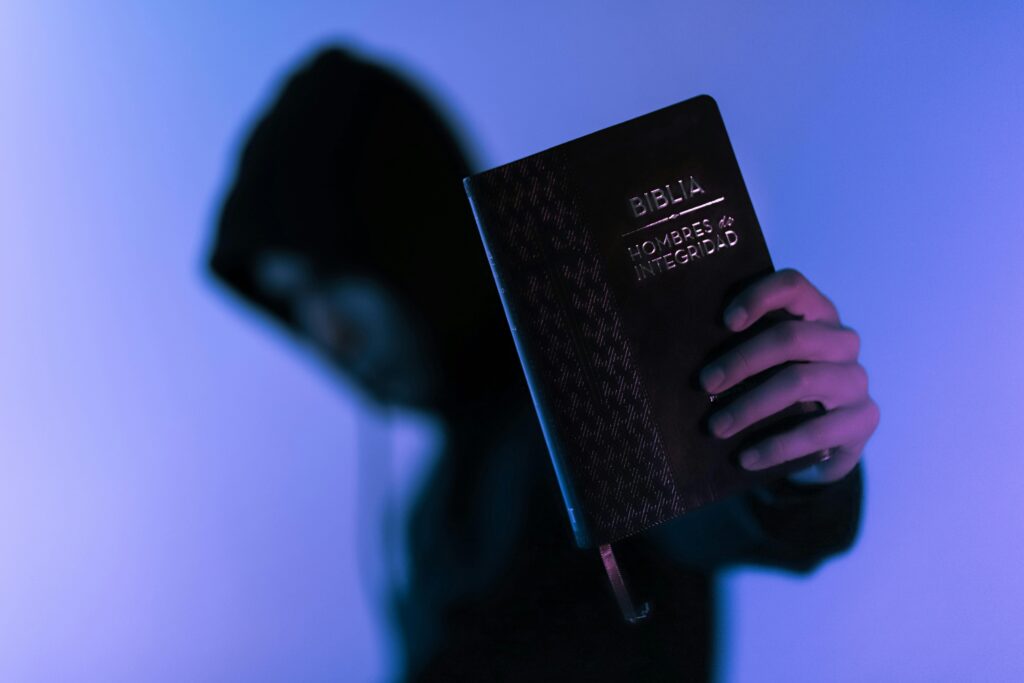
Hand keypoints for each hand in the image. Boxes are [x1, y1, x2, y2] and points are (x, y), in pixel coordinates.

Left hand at [698, 269, 879, 484]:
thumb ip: (742, 348)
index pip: (793, 286)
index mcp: (816, 314)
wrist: (826, 441)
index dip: (759, 297)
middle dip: (741, 360)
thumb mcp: (766, 364)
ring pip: (799, 382)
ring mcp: (856, 380)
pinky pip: (817, 432)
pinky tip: (746, 458)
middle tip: (705, 383)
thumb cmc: (780, 388)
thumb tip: (686, 352)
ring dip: (750, 406)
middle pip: (791, 338)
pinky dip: (775, 446)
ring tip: (716, 427)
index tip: (726, 322)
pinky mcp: (863, 419)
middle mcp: (842, 341)